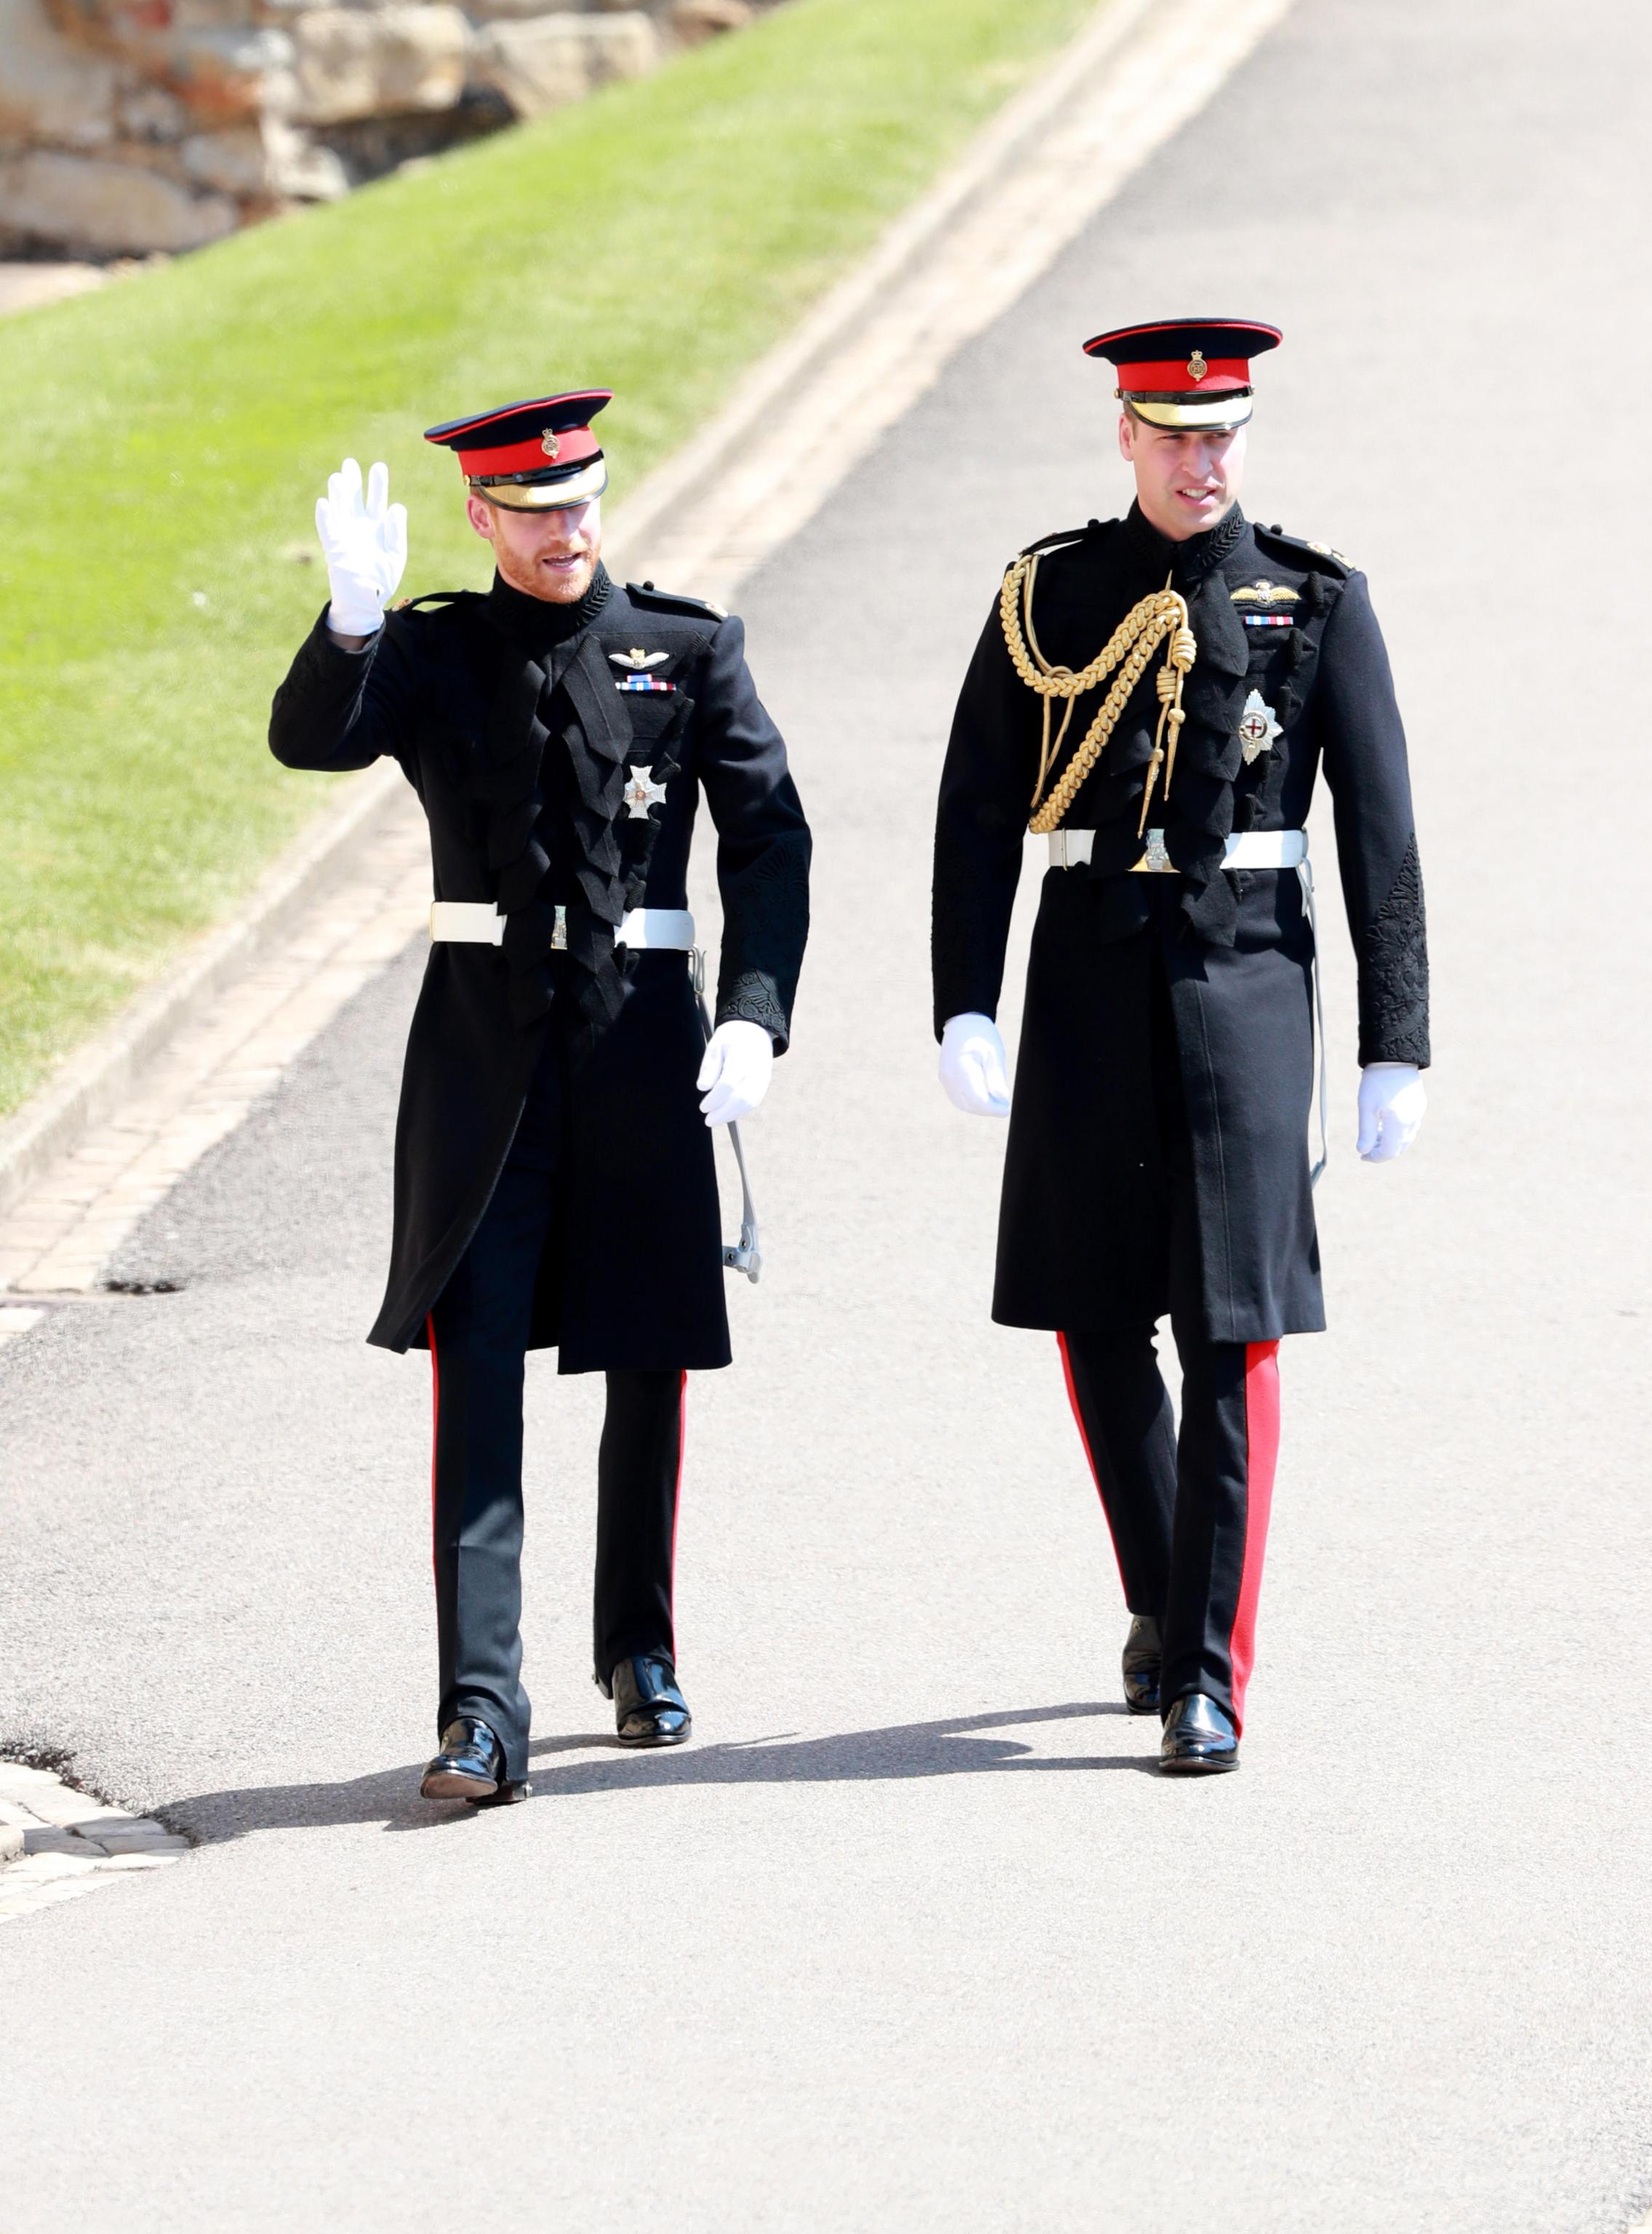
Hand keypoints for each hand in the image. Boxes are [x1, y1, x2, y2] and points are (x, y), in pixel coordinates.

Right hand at [315, 458, 406, 638]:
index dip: (377, 484)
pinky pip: (328, 530)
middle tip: (350, 463)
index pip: (376, 500)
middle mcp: (359, 527)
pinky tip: (324, 503)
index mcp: (376, 527)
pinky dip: (325, 517)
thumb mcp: (395, 555)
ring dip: (338, 494)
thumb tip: (397, 507)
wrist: (366, 603)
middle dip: (353, 481)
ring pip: (340, 510)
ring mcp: (345, 536)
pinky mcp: (334, 549)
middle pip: (355, 499)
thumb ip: (396, 532)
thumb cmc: (381, 580)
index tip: (378, 467)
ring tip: (339, 477)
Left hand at [697, 1020, 772, 1126]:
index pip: (728, 1083)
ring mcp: (763, 1076)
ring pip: (750, 1102)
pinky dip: (740, 1110)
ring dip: (732, 1115)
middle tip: (708, 1120)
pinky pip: (754, 1100)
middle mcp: (756, 1067)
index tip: (703, 1107)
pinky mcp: (765, 1082)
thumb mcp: (715, 1046)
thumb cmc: (731, 1038)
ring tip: (715, 1119)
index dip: (715, 1099)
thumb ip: (709, 1067)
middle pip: (742, 1097)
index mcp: (741, 1055)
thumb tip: (703, 1088)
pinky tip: (727, 1114)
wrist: (755, 1030)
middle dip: (724, 1113)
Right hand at [939, 1012, 1009, 1116]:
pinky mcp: (945, 1079)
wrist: (962, 1022)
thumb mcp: (994, 1053)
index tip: (1007, 1110)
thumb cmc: (981, 1035)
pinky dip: (970, 1102)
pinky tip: (984, 1096)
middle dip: (988, 1109)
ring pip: (962, 1104)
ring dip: (979, 1107)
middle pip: (970, 1105)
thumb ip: (996, 1076)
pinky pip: (957, 1098)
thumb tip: (1001, 1098)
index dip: (993, 1109)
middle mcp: (950, 1077)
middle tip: (1004, 1105)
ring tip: (995, 1101)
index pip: (978, 1100)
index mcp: (962, 1069)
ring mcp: (945, 1079)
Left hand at [1357, 1062, 1426, 1161]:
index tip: (1362, 1156)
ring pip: (1406, 1137)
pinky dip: (1398, 1131)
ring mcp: (1418, 1112)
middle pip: (1400, 1147)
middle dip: (1383, 1151)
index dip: (1376, 1158)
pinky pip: (1411, 1125)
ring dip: (1391, 1142)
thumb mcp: (1366, 1107)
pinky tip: (1385, 1123)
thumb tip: (1362, 1151)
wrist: (1394, 1057)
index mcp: (1399, 1123)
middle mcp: (1412, 1120)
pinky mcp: (1420, 1105)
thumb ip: (1366, 1132)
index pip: (1390, 1152)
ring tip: (1374, 1135)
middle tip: (1366, 1148)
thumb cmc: (1376, 1081)